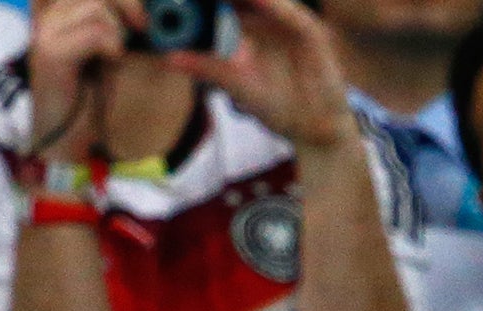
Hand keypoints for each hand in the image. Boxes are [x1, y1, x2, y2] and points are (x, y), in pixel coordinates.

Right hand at [27, 0, 143, 161]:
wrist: (66, 136)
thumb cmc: (87, 93)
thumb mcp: (108, 46)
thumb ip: (118, 20)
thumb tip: (144, 7)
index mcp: (57, 8)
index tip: (141, 16)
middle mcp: (47, 14)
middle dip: (128, 5)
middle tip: (141, 28)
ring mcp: (45, 31)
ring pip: (97, 6)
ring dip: (118, 30)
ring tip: (114, 54)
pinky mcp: (50, 52)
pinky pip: (96, 32)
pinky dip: (112, 46)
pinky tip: (110, 62)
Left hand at [165, 0, 354, 150]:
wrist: (313, 126)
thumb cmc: (275, 104)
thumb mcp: (235, 86)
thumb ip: (206, 68)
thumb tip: (169, 57)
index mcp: (246, 27)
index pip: (222, 2)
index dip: (204, 1)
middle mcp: (267, 18)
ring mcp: (288, 22)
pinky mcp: (310, 32)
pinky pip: (292, 14)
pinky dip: (275, 5)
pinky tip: (258, 0)